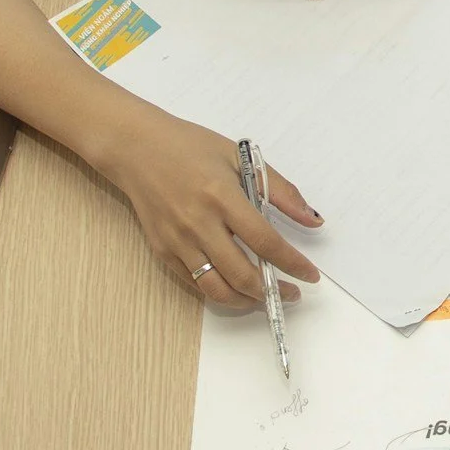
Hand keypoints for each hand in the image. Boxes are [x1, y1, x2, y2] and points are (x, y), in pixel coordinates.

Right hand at [94, 104, 320, 304]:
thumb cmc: (190, 147)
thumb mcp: (240, 158)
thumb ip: (280, 190)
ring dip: (246, 301)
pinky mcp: (162, 250)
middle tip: (291, 294)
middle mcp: (198, 223)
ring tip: (264, 298)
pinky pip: (194, 283)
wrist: (135, 148)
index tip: (310, 275)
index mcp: (222, 196)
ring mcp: (177, 241)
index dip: (292, 263)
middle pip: (241, 274)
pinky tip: (235, 287)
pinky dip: (218, 291)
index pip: (265, 241)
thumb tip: (313, 220)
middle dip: (272, 292)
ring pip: (216, 289)